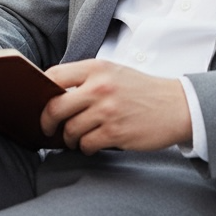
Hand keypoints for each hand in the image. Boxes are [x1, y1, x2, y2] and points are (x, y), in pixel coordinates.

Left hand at [41, 60, 191, 153]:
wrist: (177, 106)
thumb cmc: (141, 90)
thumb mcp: (114, 72)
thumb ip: (86, 79)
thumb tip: (53, 95)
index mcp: (97, 68)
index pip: (54, 76)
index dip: (41, 90)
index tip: (39, 101)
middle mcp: (100, 87)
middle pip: (55, 107)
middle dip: (47, 121)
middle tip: (48, 128)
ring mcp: (108, 110)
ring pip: (70, 129)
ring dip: (68, 138)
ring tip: (74, 138)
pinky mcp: (116, 132)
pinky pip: (86, 144)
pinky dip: (84, 147)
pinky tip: (91, 143)